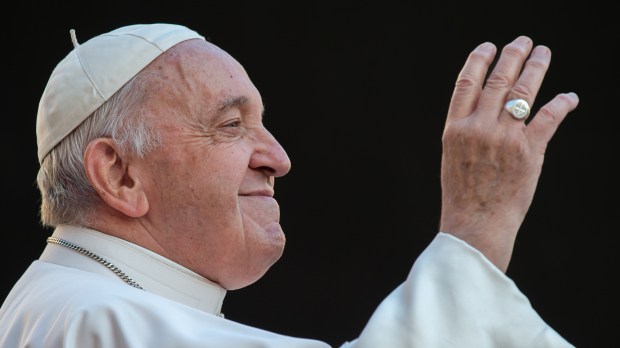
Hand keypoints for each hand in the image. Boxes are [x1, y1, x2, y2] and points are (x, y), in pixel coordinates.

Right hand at [439, 36, 578, 271]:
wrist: (476, 224)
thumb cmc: (463, 194)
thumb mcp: (454, 156)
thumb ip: (467, 129)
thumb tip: (486, 106)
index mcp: (455, 128)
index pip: (466, 82)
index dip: (479, 60)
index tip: (488, 47)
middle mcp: (479, 127)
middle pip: (498, 79)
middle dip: (512, 55)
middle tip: (523, 41)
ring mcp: (504, 138)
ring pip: (524, 91)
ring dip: (536, 67)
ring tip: (543, 53)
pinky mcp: (529, 151)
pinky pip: (549, 117)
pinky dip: (562, 103)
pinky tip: (569, 97)